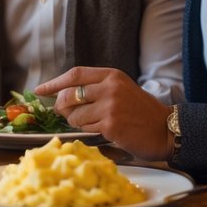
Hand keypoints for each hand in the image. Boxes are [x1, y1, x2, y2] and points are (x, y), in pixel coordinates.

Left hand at [35, 67, 172, 160]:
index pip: (74, 75)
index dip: (54, 83)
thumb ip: (96, 88)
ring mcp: (110, 106)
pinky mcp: (110, 124)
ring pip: (74, 115)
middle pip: (69, 95)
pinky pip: (86, 129)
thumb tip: (62, 96)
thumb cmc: (141, 112)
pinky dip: (89, 131)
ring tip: (95, 123)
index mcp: (111, 75)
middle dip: (61, 108)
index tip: (40, 90)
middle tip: (64, 114)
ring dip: (77, 123)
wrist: (165, 129)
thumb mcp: (121, 89)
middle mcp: (110, 87)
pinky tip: (105, 130)